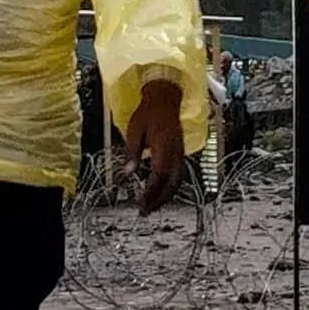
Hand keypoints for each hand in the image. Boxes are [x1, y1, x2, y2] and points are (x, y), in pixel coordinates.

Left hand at [127, 82, 188, 212]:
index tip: (141, 204)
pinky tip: (162, 191)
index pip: (158, 177)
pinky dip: (171, 187)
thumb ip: (132, 152)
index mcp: (163, 148)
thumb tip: (128, 172)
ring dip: (166, 196)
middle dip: (159, 200)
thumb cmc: (148, 112)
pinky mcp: (180, 152)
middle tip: (145, 211)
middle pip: (171, 184)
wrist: (165, 98)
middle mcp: (175, 153)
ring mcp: (180, 153)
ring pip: (177, 181)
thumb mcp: (134, 130)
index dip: (150, 193)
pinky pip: (178, 174)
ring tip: (153, 205)